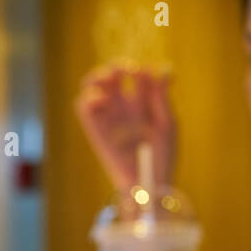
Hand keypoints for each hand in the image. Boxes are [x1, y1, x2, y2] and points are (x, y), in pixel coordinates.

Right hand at [75, 62, 176, 190]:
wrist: (147, 183)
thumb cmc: (161, 157)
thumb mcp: (167, 124)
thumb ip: (161, 97)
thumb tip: (163, 67)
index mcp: (144, 104)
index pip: (140, 75)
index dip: (144, 69)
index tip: (150, 74)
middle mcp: (124, 108)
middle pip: (113, 76)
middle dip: (116, 66)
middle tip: (125, 70)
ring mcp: (108, 117)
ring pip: (94, 87)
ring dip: (97, 76)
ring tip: (108, 80)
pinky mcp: (95, 129)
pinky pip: (83, 107)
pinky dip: (88, 97)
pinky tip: (102, 100)